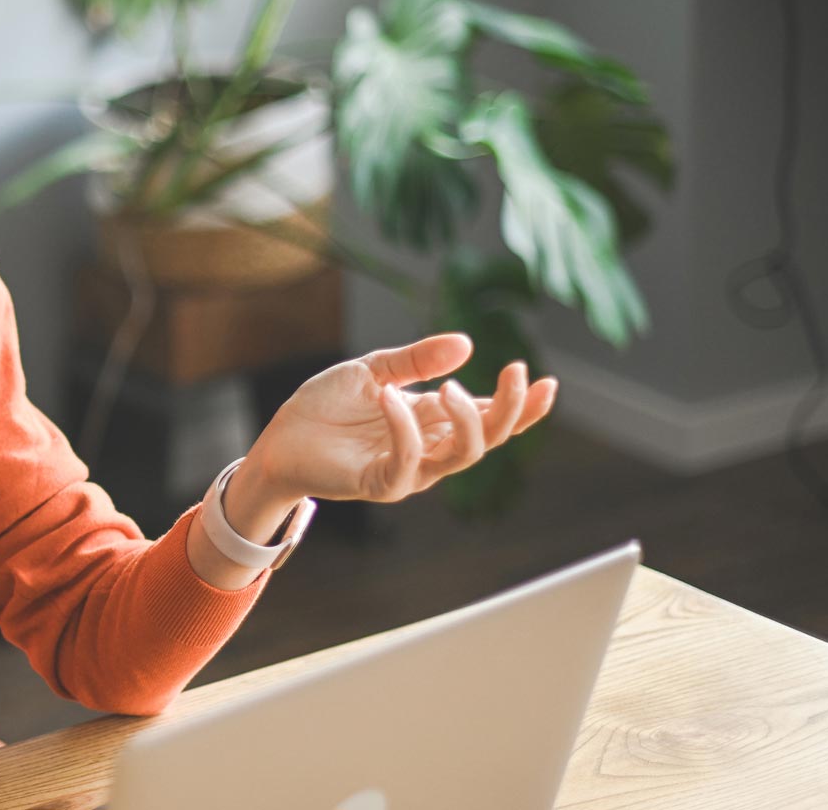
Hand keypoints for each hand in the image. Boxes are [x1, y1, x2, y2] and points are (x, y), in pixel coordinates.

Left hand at [242, 333, 557, 504]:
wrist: (280, 438)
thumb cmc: (325, 408)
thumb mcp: (373, 370)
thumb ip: (416, 360)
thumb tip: (467, 344)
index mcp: (432, 419)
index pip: (489, 417)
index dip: (522, 406)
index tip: (547, 383)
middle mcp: (428, 446)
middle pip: (489, 438)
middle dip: (511, 410)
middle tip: (516, 372)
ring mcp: (407, 469)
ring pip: (462, 456)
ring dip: (468, 421)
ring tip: (450, 388)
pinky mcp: (379, 483)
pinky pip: (407, 462)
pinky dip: (404, 429)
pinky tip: (390, 398)